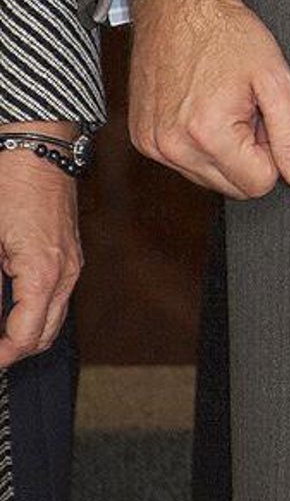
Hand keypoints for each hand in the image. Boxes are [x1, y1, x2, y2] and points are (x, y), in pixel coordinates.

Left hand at [0, 128, 82, 368]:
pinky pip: (56, 296)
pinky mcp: (70, 253)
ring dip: (24, 331)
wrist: (37, 144)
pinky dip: (34, 310)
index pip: (25, 337)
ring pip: (53, 318)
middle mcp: (66, 273)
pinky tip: (8, 302)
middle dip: (13, 350)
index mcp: (43, 274)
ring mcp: (72, 263)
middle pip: (44, 336)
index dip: (1, 356)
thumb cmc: (8, 182)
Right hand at [129, 0, 289, 199]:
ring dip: (224, 149)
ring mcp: (152, 145)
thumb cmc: (227, 33)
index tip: (264, 116)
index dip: (272, 151)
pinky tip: (202, 106)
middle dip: (248, 152)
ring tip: (223, 103)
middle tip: (246, 107)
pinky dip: (199, 143)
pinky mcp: (142, 138)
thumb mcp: (274, 78)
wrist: (179, 3)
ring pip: (208, 178)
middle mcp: (173, 147)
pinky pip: (183, 162)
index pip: (259, 184)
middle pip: (232, 186)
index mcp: (208, 134)